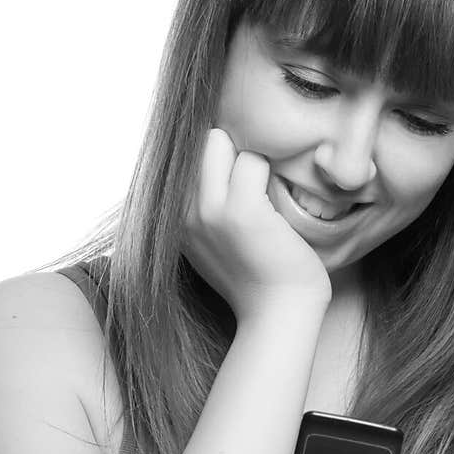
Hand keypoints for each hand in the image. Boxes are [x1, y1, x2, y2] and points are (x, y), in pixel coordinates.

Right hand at [182, 128, 331, 322]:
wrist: (279, 313)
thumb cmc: (256, 279)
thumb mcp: (212, 243)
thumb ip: (202, 208)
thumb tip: (209, 162)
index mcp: (173, 220)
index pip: (184, 155)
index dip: (217, 157)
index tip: (238, 179)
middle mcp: (182, 213)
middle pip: (199, 140)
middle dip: (230, 147)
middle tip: (255, 177)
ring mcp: (210, 211)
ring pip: (221, 140)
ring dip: (251, 157)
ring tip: (266, 190)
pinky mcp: (242, 211)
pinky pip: (254, 160)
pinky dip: (271, 171)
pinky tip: (279, 201)